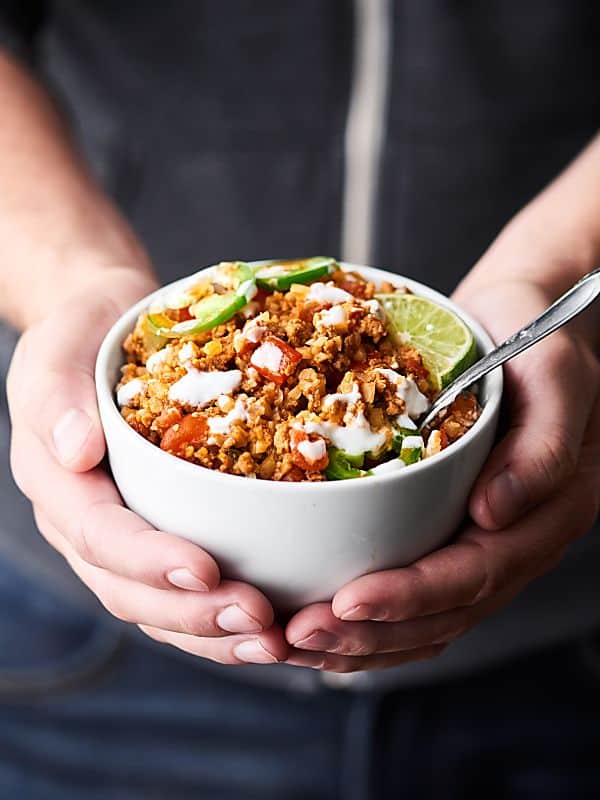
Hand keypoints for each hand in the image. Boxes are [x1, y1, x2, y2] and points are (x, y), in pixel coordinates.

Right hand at [7, 268, 287, 665]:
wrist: (110, 332)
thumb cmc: (83, 337)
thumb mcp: (57, 350)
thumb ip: (56, 397)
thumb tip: (75, 451)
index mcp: (59, 485)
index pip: (99, 536)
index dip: (149, 562)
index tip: (206, 571)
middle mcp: (87, 524)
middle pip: (131, 591)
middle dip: (195, 615)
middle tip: (261, 621)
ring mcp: (124, 536)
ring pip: (160, 606)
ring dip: (216, 632)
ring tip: (276, 639)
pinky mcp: (161, 532)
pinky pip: (188, 588)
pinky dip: (225, 613)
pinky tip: (276, 620)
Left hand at [284, 281, 599, 671]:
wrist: (523, 320)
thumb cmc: (539, 337)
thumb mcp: (555, 375)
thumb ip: (541, 447)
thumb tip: (493, 514)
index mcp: (547, 511)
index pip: (475, 573)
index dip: (411, 596)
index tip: (346, 604)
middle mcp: (515, 537)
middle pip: (444, 612)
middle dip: (369, 633)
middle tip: (298, 636)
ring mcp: (484, 538)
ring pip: (427, 617)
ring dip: (360, 640)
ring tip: (293, 642)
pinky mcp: (451, 525)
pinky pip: (414, 585)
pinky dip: (368, 615)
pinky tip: (320, 619)